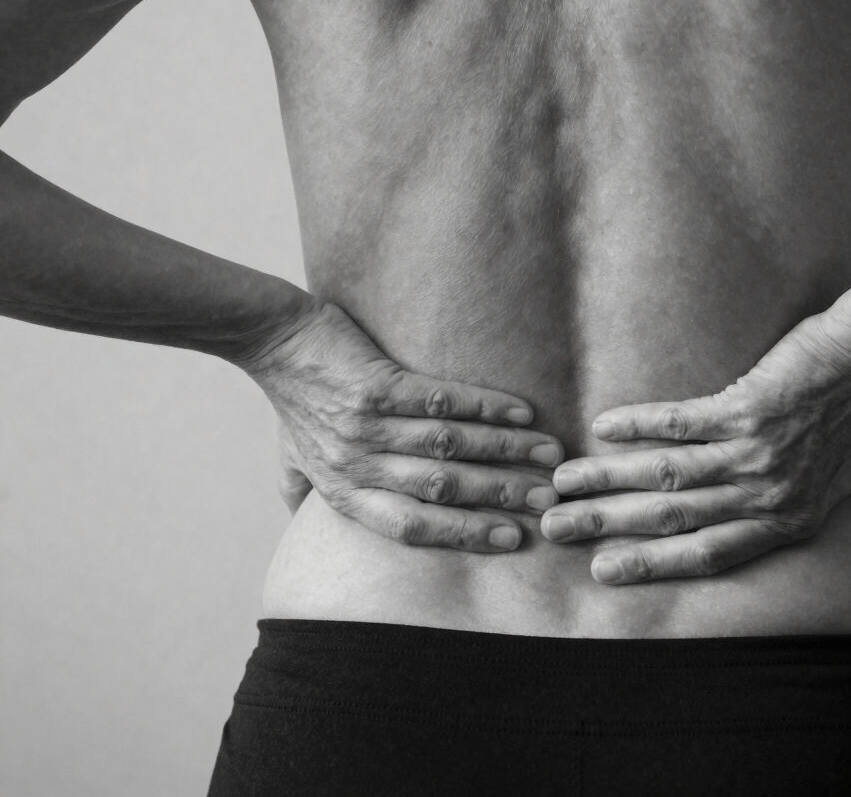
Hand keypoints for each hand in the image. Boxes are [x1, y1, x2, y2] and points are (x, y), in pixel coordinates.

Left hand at [243, 302, 562, 551]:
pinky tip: (520, 411)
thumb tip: (304, 522)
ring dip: (506, 450)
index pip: (414, 527)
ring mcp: (368, 427)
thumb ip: (305, 493)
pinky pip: (441, 401)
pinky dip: (485, 406)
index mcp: (345, 493)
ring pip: (450, 446)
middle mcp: (358, 466)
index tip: (513, 538)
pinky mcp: (377, 386)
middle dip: (501, 496)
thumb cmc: (291, 401)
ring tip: (547, 453)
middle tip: (548, 499)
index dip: (466, 534)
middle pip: (442, 489)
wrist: (274, 340)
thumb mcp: (293, 459)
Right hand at [540, 310, 850, 582]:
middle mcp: (765, 495)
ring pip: (666, 478)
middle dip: (607, 528)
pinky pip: (678, 424)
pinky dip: (637, 426)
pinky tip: (602, 427)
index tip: (604, 569)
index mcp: (789, 518)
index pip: (708, 555)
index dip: (653, 565)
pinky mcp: (742, 409)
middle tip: (555, 528)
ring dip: (607, 481)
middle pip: (673, 521)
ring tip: (562, 483)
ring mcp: (752, 454)